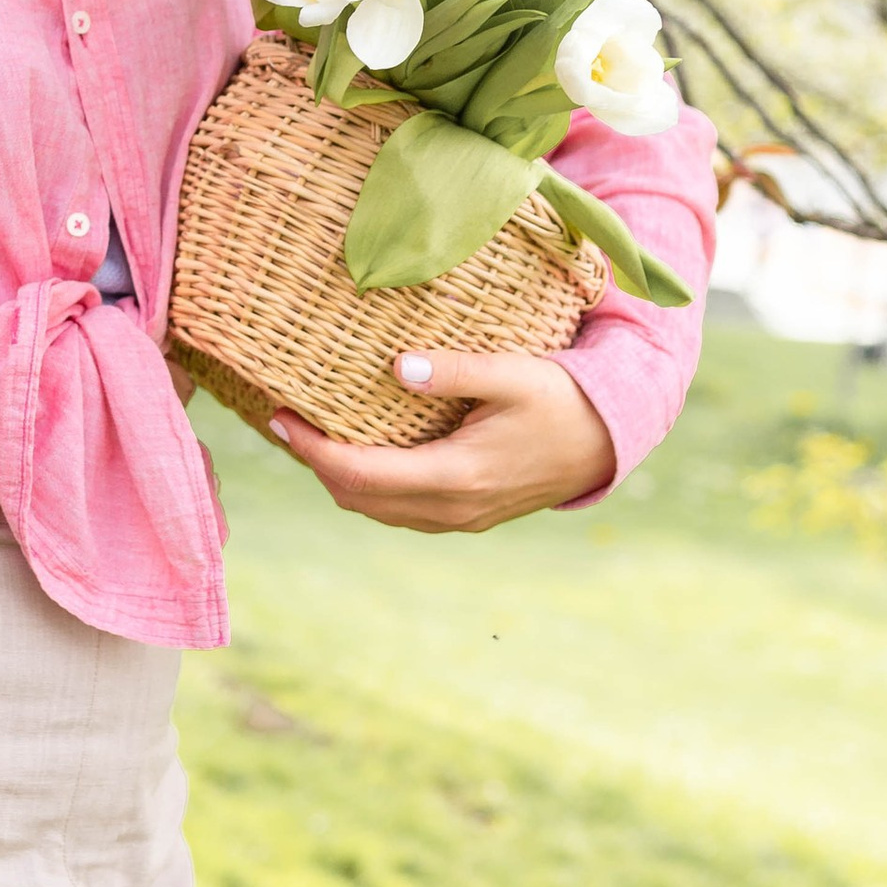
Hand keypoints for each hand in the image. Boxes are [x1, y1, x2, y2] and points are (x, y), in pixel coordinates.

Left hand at [269, 349, 615, 532]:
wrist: (607, 445)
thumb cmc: (563, 401)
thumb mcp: (514, 374)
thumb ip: (456, 371)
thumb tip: (400, 366)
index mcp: (457, 476)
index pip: (360, 474)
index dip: (312, 450)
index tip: (279, 417)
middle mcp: (451, 509)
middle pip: (358, 499)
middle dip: (316, 463)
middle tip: (286, 421)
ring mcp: (459, 519)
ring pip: (376, 510)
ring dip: (340, 478)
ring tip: (314, 435)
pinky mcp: (466, 517)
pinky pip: (399, 511)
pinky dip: (369, 487)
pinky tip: (361, 453)